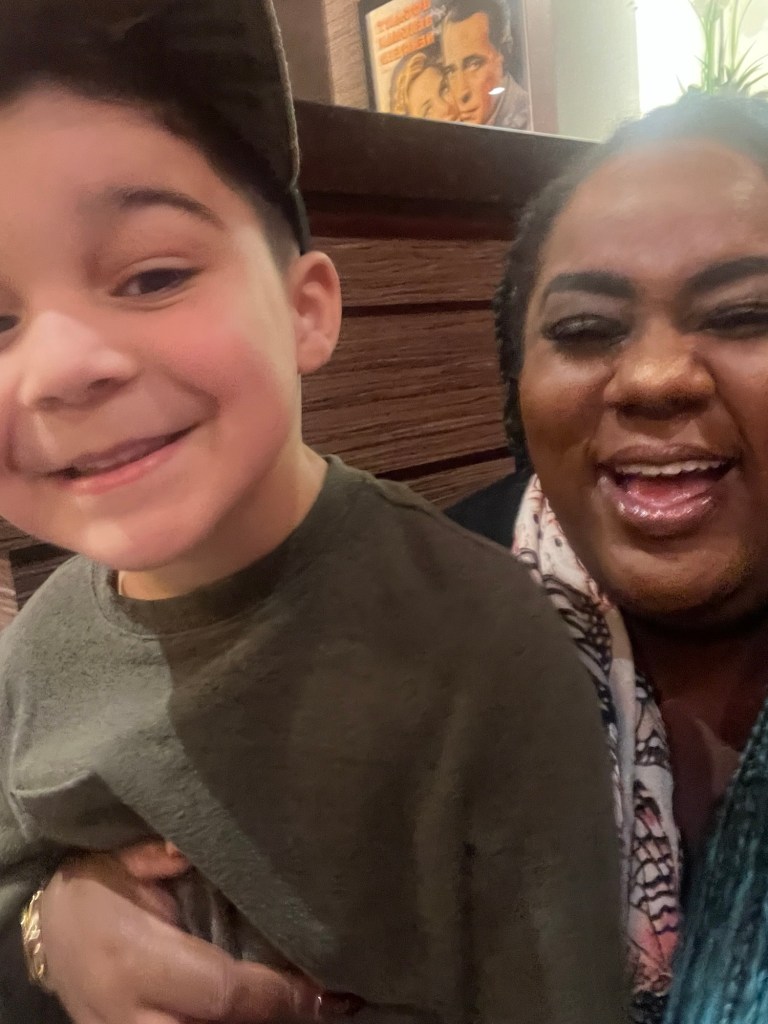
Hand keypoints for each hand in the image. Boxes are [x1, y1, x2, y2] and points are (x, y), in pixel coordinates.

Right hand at [37, 843, 327, 1022]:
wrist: (50, 927)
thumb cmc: (97, 883)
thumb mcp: (125, 856)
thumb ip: (167, 854)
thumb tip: (204, 844)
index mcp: (135, 959)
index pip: (223, 993)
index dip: (280, 994)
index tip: (329, 989)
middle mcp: (130, 1013)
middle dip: (273, 1017)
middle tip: (329, 998)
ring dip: (253, 1021)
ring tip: (309, 1000)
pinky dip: (227, 1023)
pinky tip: (268, 1006)